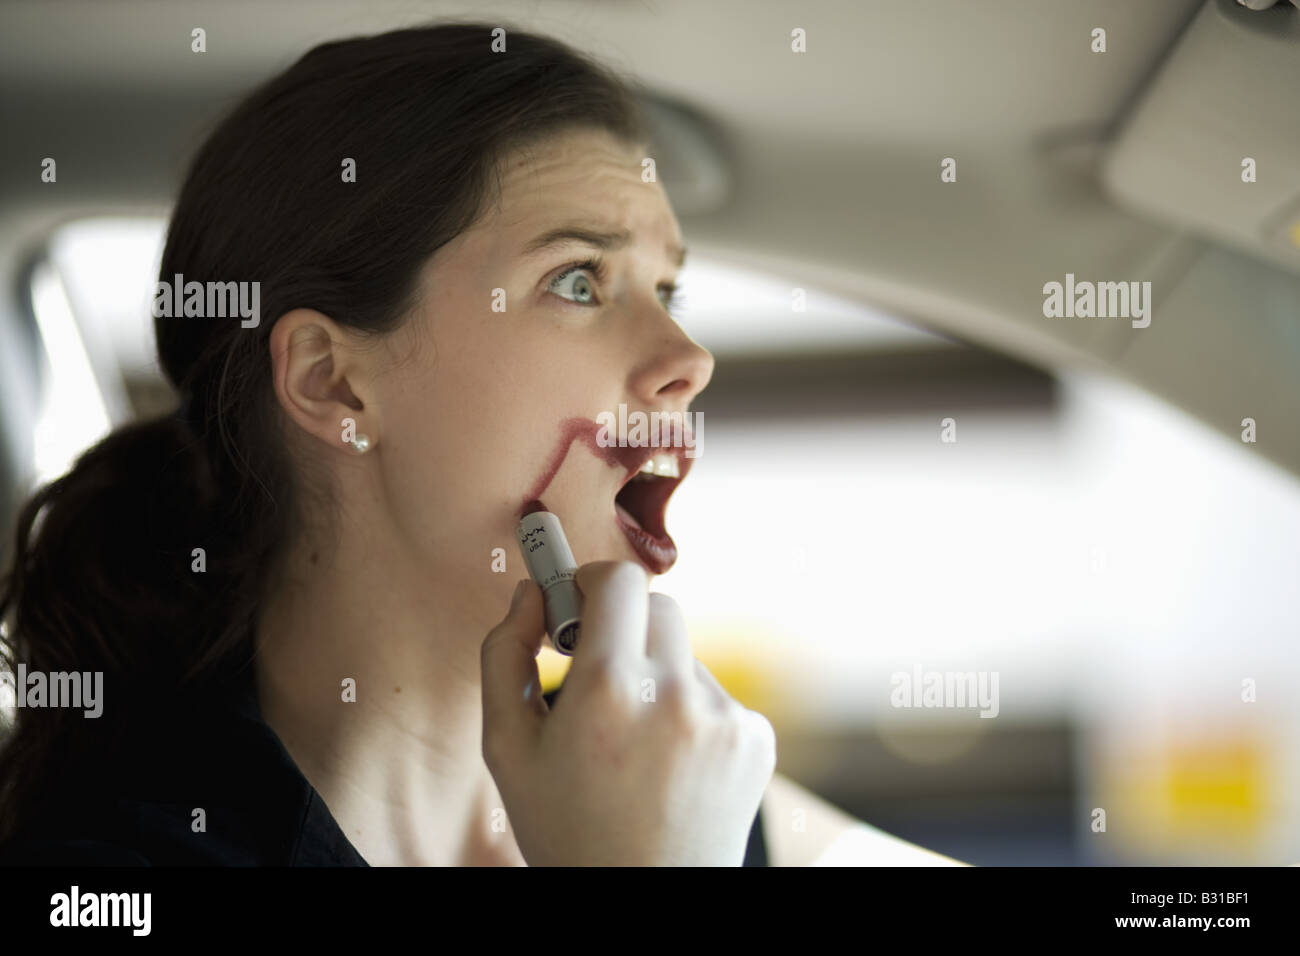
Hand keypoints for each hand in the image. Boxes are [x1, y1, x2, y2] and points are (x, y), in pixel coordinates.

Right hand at [480, 560, 776, 864]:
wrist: (644, 905)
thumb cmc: (566, 831)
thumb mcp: (507, 751)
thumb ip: (505, 658)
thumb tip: (528, 595)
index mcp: (610, 691)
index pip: (620, 580)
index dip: (592, 582)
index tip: (576, 605)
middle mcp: (676, 696)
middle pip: (658, 607)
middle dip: (624, 625)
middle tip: (598, 667)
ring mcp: (724, 719)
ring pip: (684, 656)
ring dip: (656, 677)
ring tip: (633, 744)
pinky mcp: (755, 740)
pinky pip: (714, 697)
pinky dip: (688, 715)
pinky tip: (668, 766)